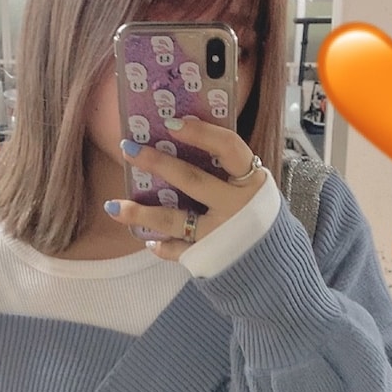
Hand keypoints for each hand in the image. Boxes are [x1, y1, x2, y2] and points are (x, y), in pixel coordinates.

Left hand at [106, 115, 266, 259]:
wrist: (278, 268)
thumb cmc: (260, 219)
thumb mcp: (253, 190)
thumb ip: (230, 172)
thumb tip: (185, 142)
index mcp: (252, 182)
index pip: (228, 147)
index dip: (200, 133)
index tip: (170, 122)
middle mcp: (236, 206)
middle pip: (192, 179)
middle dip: (157, 163)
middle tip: (128, 148)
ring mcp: (221, 233)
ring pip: (175, 220)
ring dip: (141, 213)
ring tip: (113, 207)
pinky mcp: (209, 257)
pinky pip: (178, 251)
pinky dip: (161, 246)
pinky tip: (148, 240)